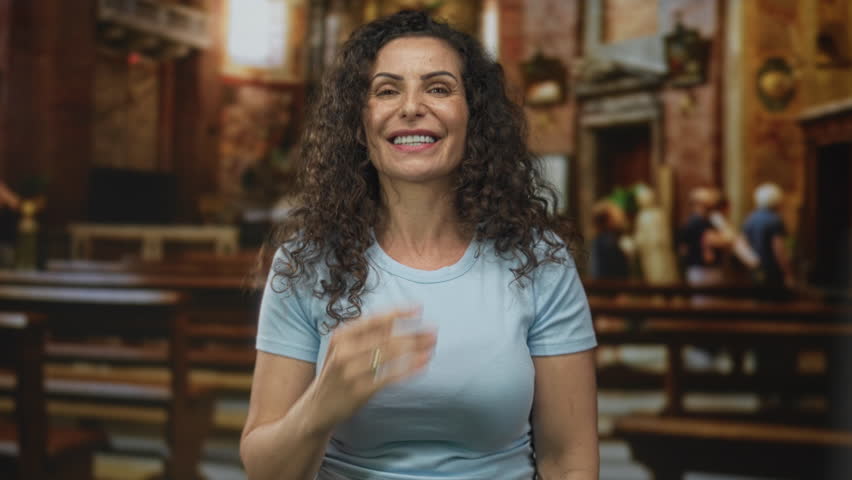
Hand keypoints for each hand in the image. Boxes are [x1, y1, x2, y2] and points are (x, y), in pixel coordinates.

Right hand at [306, 308, 435, 432]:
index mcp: (341, 336)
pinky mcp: (358, 391)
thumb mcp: (343, 349)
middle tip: (434, 330)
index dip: (398, 313)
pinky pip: (389, 377)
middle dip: (413, 333)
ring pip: (389, 355)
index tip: (419, 308)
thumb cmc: (337, 374)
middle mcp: (344, 351)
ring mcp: (350, 372)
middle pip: (386, 337)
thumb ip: (366, 335)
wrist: (316, 408)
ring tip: (432, 345)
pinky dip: (408, 369)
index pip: (374, 319)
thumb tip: (398, 320)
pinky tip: (422, 364)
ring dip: (414, 349)